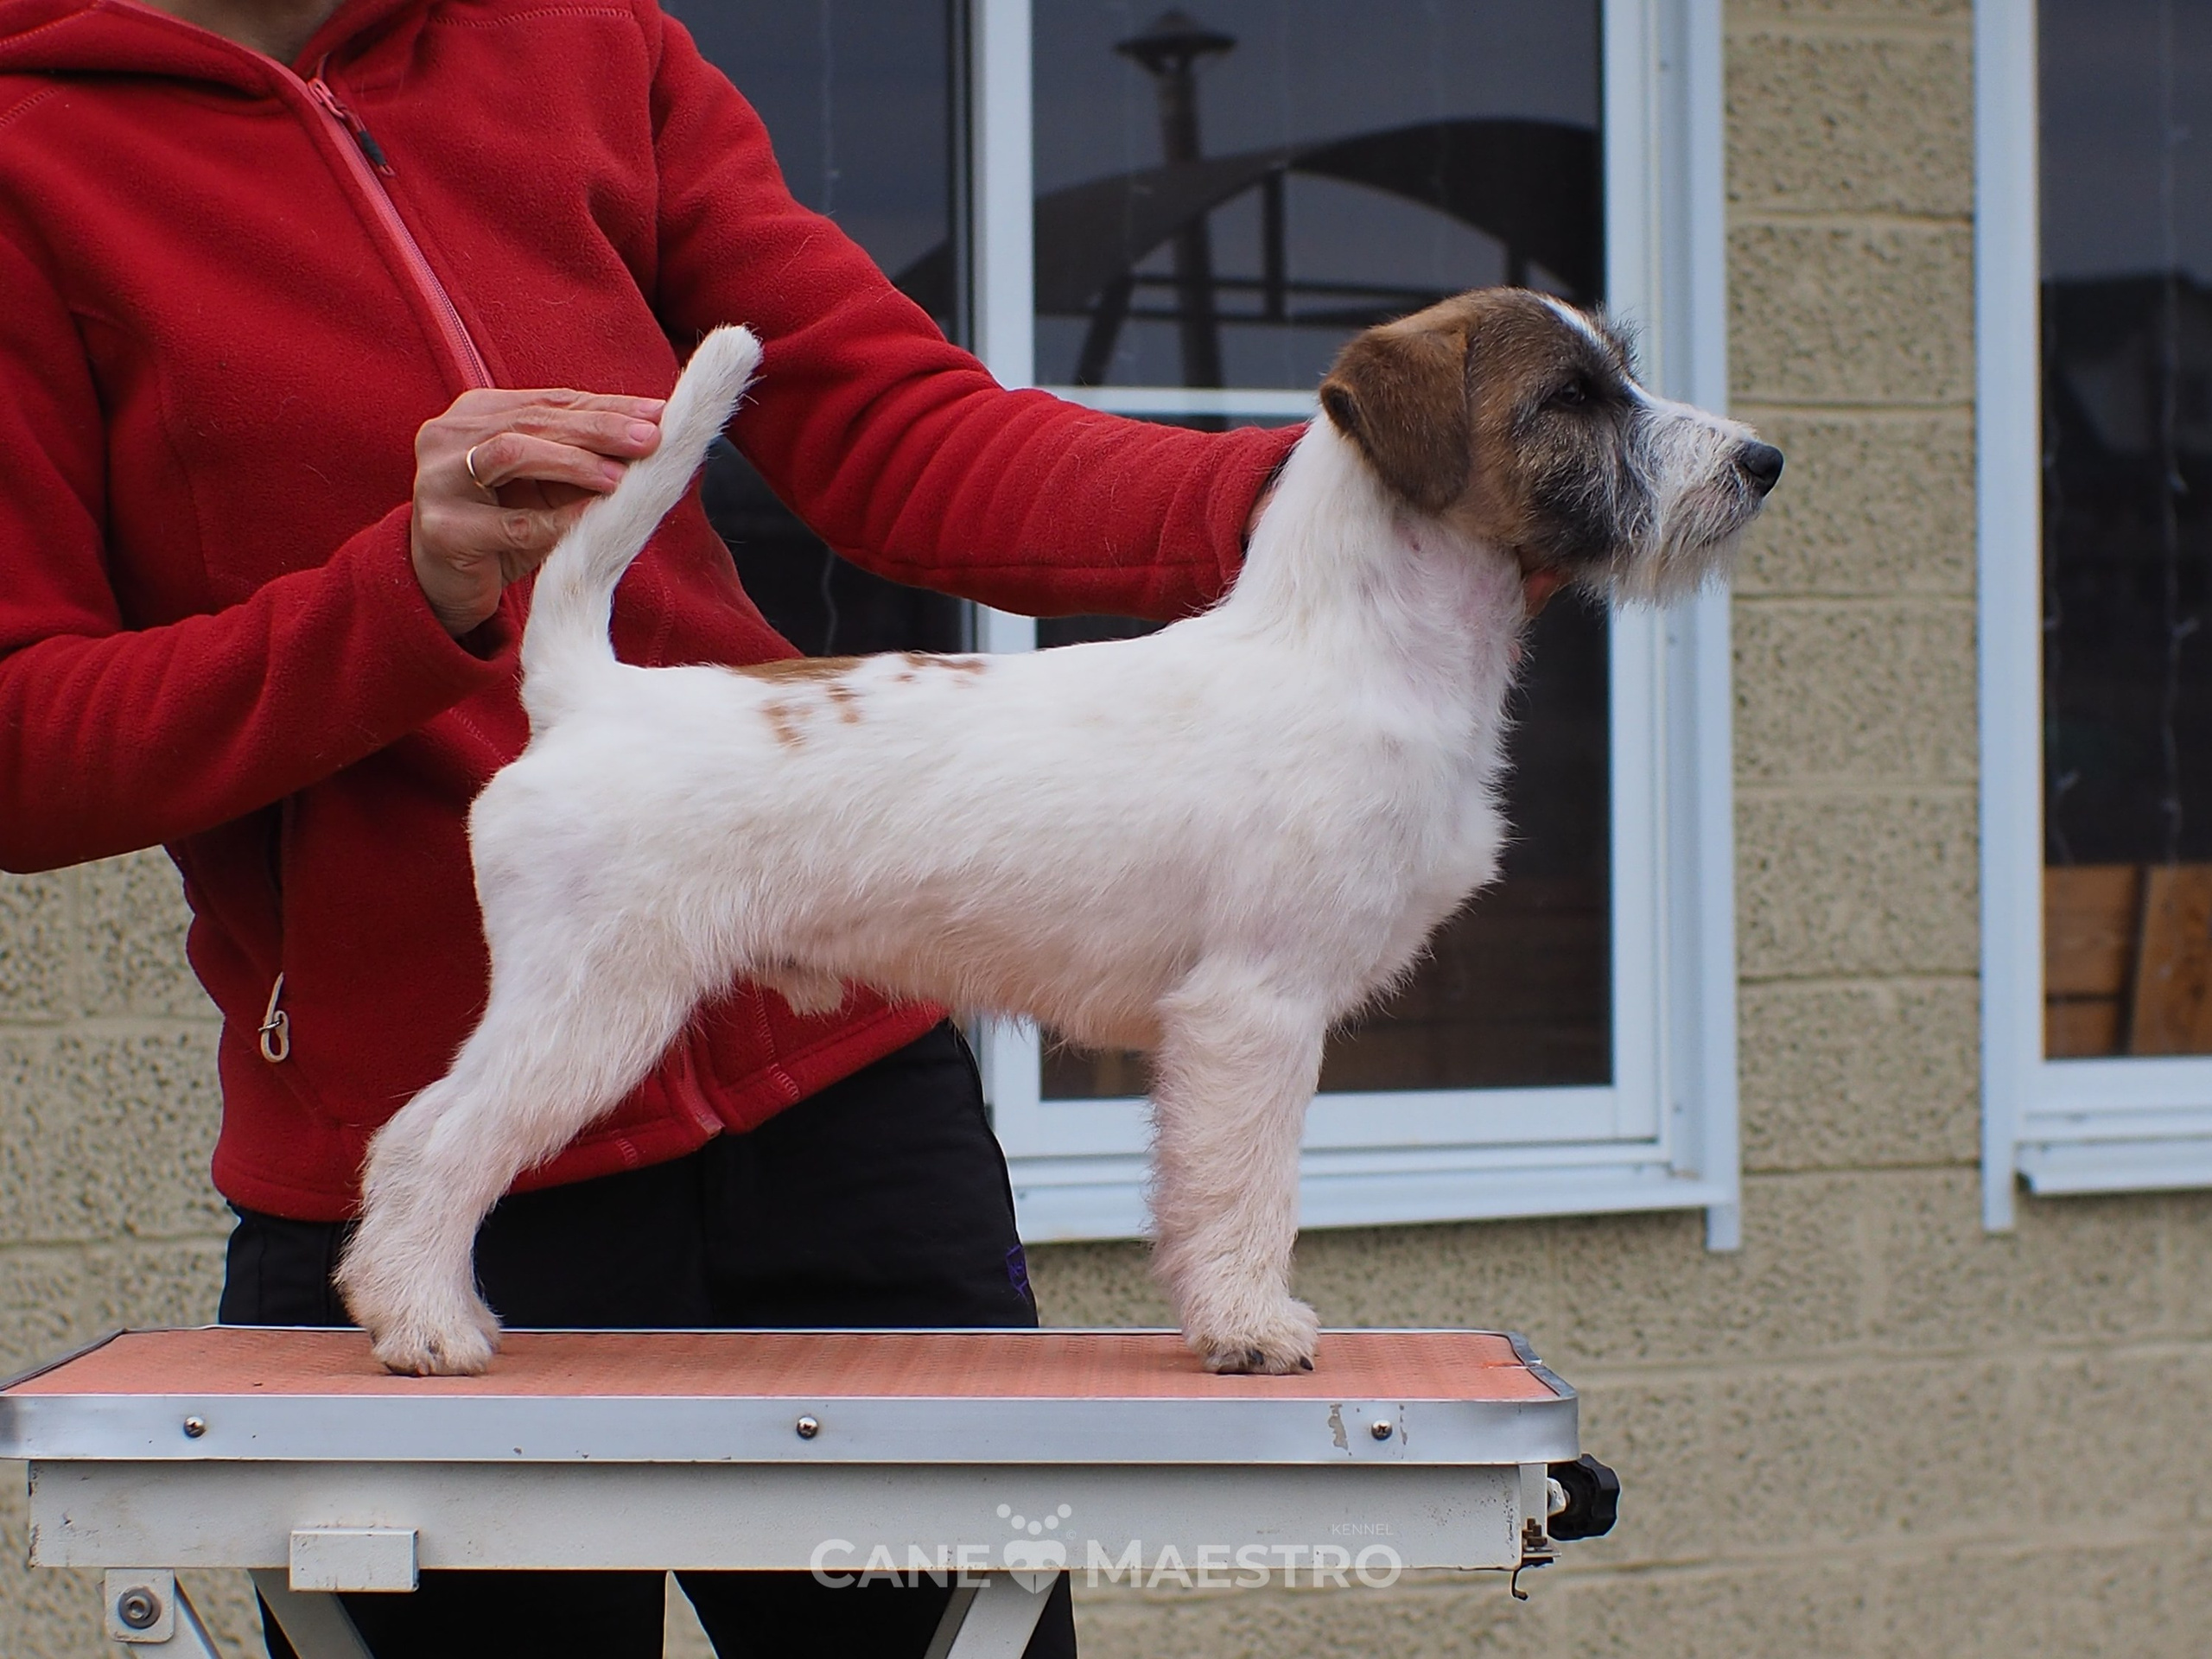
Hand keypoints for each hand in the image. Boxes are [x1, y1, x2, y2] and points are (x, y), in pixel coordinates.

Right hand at [409, 388, 665, 636]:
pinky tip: (589, 519)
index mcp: (478, 413)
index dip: (606, 406)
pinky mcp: (444, 530)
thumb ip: (583, 457)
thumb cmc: (504, 524)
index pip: (551, 401)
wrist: (448, 583)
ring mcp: (439, 480)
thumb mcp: (547, 484)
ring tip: (619, 478)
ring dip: (573, 463)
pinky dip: (555, 521)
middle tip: (648, 439)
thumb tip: (651, 434)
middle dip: (597, 429)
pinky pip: (510, 524)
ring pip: (511, 454)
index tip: (658, 413)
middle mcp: (450, 435)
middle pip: (533, 420)